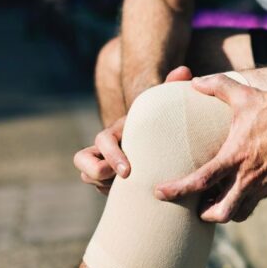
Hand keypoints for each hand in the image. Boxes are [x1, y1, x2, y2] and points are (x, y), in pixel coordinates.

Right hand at [74, 66, 193, 193]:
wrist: (162, 140)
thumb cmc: (164, 122)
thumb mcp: (166, 107)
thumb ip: (171, 89)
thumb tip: (184, 71)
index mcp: (118, 131)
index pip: (101, 141)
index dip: (111, 156)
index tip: (127, 171)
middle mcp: (106, 147)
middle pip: (82, 161)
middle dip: (97, 173)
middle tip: (124, 181)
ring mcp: (105, 164)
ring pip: (89, 177)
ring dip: (104, 185)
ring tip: (130, 190)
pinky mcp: (110, 181)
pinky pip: (103, 190)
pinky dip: (114, 195)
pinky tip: (137, 197)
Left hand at [154, 73, 266, 222]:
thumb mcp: (246, 95)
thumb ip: (218, 86)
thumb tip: (194, 81)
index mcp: (236, 156)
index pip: (200, 181)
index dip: (176, 190)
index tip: (159, 193)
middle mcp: (249, 177)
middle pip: (221, 213)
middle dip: (204, 214)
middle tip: (195, 205)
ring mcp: (265, 186)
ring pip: (239, 214)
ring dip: (225, 212)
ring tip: (216, 201)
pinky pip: (256, 203)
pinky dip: (243, 202)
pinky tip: (239, 190)